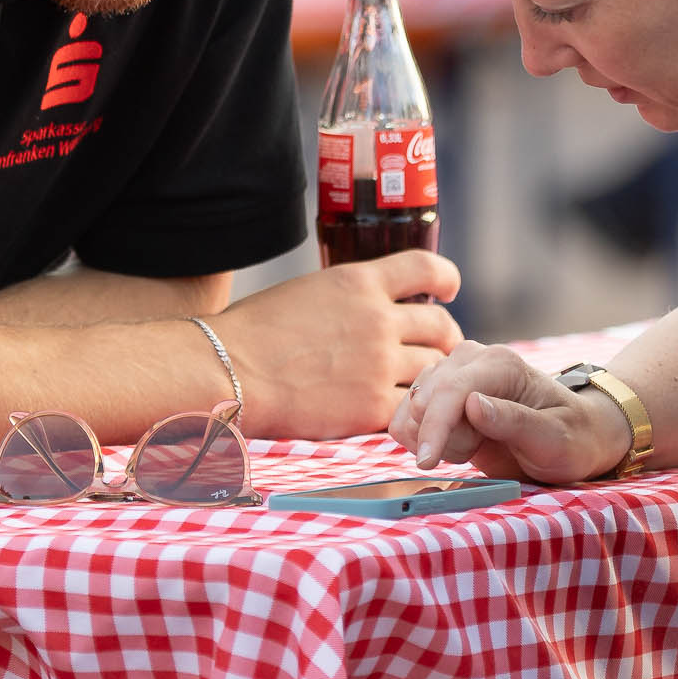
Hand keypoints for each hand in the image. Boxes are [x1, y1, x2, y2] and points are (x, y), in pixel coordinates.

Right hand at [215, 250, 461, 439]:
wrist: (229, 371)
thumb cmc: (252, 332)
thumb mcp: (307, 292)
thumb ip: (347, 298)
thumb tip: (365, 307)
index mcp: (359, 282)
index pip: (425, 267)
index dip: (445, 277)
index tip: (448, 288)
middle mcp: (378, 319)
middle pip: (440, 324)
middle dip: (447, 336)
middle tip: (443, 346)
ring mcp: (379, 364)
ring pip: (434, 367)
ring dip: (434, 375)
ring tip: (427, 383)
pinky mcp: (372, 406)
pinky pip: (413, 404)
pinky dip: (414, 407)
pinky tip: (408, 411)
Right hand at [387, 341, 632, 484]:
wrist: (573, 437)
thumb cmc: (571, 439)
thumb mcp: (554, 439)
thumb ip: (514, 422)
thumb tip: (472, 404)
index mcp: (500, 363)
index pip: (451, 391)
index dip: (435, 427)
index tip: (428, 463)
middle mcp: (470, 358)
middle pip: (426, 401)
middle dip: (445, 438)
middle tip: (481, 449)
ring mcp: (452, 373)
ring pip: (412, 410)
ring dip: (437, 440)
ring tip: (474, 445)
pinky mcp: (439, 393)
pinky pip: (408, 417)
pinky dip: (425, 439)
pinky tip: (459, 443)